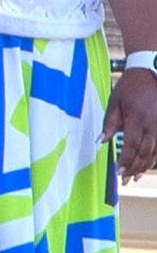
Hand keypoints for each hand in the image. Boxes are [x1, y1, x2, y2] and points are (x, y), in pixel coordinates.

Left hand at [109, 67, 156, 183]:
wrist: (149, 72)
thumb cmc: (129, 87)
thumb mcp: (115, 102)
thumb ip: (109, 123)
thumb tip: (100, 141)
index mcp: (137, 120)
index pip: (131, 146)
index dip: (125, 161)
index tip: (118, 172)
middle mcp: (152, 125)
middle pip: (145, 152)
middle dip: (134, 167)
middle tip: (125, 180)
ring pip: (155, 151)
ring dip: (145, 165)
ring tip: (135, 176)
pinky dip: (154, 156)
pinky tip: (148, 164)